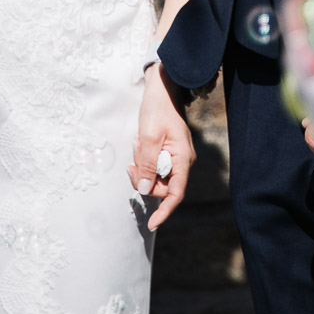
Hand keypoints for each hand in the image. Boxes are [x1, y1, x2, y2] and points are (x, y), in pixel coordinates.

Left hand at [128, 63, 195, 231]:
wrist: (161, 88)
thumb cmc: (157, 109)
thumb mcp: (149, 137)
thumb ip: (147, 165)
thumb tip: (144, 190)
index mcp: (182, 159)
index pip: (176, 193)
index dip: (164, 211)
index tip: (152, 225)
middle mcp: (182, 161)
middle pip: (162, 186)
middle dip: (143, 178)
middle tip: (130, 164)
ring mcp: (176, 156)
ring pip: (156, 175)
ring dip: (142, 165)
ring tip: (137, 142)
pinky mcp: (168, 151)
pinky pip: (154, 164)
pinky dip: (144, 157)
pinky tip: (140, 141)